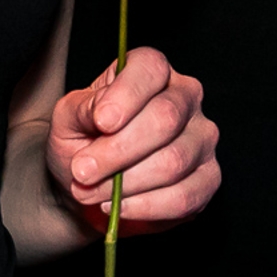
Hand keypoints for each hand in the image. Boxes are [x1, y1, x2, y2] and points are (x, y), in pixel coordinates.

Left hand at [48, 47, 219, 230]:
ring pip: (173, 162)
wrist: (91, 184)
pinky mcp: (208, 178)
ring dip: (126, 184)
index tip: (101, 122)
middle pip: (165, 118)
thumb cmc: (82, 140)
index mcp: (151, 70)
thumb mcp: (68, 118)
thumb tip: (102, 112)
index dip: (127, 95)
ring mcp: (202, 137)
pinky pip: (184, 197)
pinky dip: (145, 207)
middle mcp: (185, 96)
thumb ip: (83, 109)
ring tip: (92, 191)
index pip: (150, 69)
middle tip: (83, 171)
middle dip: (118, 151)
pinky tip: (118, 207)